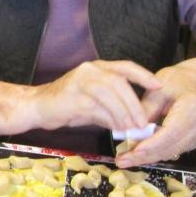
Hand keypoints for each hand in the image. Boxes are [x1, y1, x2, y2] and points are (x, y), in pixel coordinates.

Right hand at [33, 60, 161, 132]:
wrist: (37, 107)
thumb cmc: (67, 105)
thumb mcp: (94, 102)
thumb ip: (113, 107)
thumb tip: (135, 123)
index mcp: (97, 68)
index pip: (125, 67)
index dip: (143, 75)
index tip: (158, 86)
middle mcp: (89, 70)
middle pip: (120, 82)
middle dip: (135, 103)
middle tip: (143, 122)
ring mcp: (80, 81)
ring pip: (110, 93)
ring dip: (124, 113)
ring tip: (131, 128)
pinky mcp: (73, 97)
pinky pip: (97, 108)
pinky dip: (109, 120)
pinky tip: (115, 129)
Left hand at [116, 63, 195, 166]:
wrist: (195, 85)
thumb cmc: (174, 82)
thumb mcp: (155, 90)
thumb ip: (143, 111)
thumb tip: (128, 132)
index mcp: (193, 107)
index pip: (171, 131)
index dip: (152, 144)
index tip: (133, 152)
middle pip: (170, 146)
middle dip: (144, 156)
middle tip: (121, 161)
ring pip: (170, 153)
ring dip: (147, 158)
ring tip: (125, 160)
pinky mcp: (194, 142)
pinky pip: (172, 151)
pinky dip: (154, 153)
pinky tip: (137, 155)